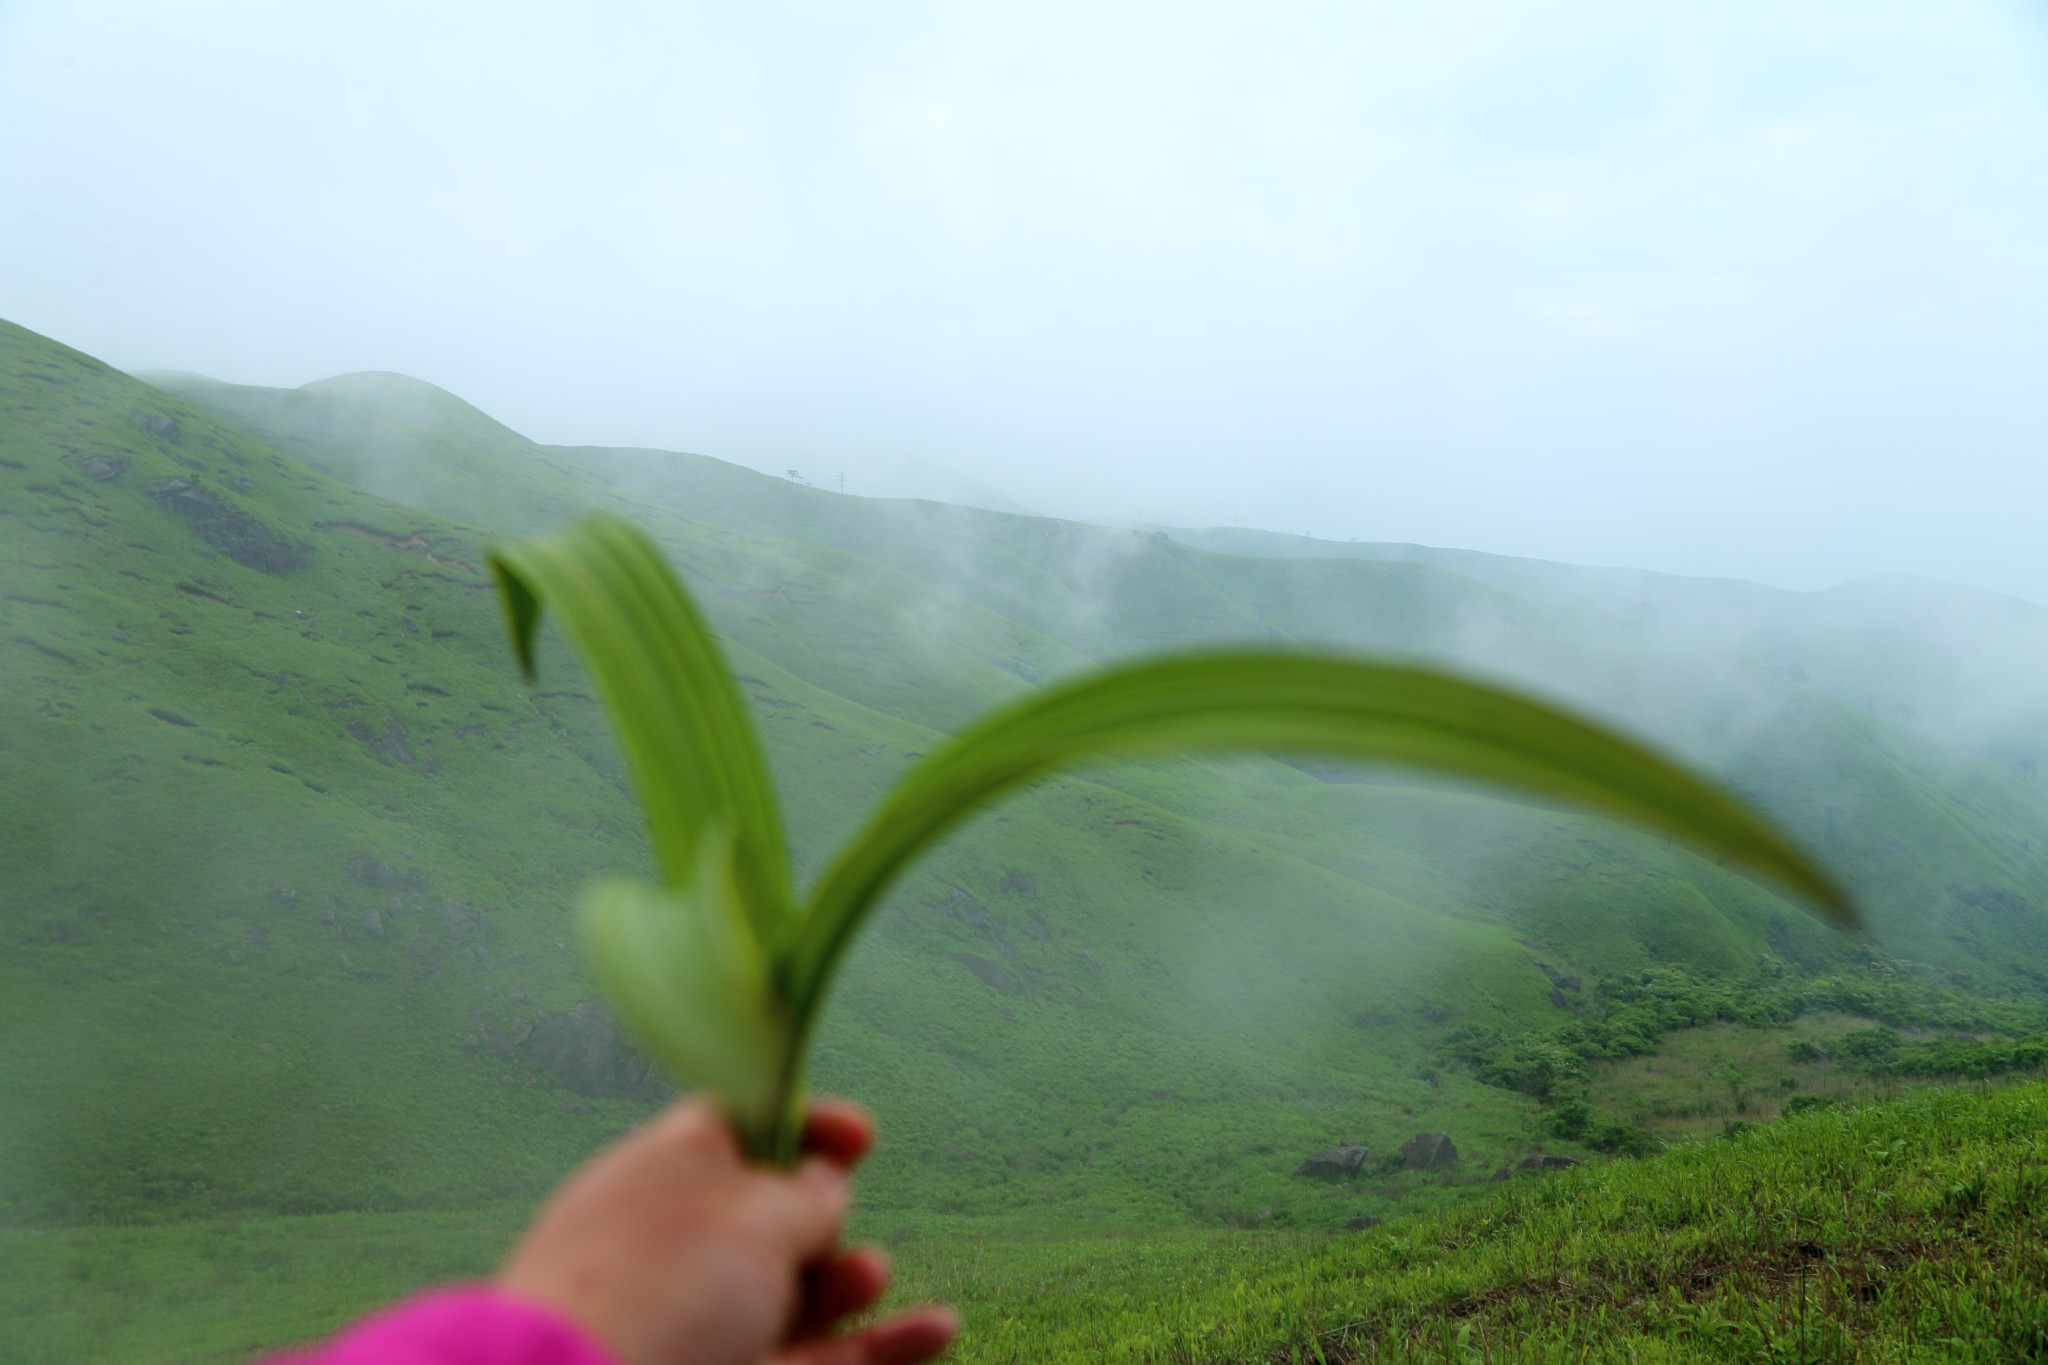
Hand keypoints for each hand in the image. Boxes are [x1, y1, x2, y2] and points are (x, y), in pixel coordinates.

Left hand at [498, 1097, 957, 1364]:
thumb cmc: (664, 1284)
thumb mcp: (749, 1211)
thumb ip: (804, 1193)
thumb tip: (823, 1185)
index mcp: (662, 1175)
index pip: (739, 1128)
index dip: (803, 1124)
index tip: (862, 1136)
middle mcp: (682, 1248)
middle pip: (775, 1217)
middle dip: (825, 1215)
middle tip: (827, 1227)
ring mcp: (708, 1325)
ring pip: (801, 1293)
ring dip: (849, 1279)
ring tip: (864, 1275)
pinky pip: (824, 1358)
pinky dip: (885, 1345)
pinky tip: (940, 1327)